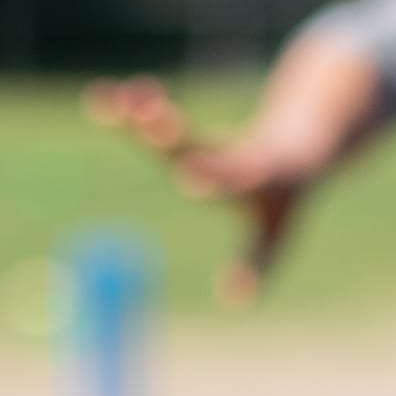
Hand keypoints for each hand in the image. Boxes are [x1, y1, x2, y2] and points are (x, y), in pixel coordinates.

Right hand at [86, 76, 310, 303]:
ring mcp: (203, 139)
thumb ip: (256, 264)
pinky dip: (126, 111)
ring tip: (114, 101)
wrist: (298, 142)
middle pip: (194, 144)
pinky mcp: (186, 129)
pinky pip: (153, 116)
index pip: (232, 178)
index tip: (193, 173)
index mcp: (254, 178)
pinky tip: (97, 98)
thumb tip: (236, 298)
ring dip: (143, 117)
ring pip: (169, 128)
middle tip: (150, 117)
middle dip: (171, 134)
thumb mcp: (274, 234)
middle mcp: (226, 154)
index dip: (212, 176)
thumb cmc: (282, 199)